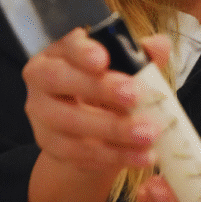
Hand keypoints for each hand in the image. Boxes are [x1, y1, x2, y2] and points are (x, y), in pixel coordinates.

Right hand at [23, 28, 170, 176]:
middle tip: (135, 96)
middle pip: (60, 80)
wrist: (91, 128)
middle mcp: (41, 79)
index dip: (83, 52)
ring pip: (70, 123)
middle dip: (99, 89)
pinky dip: (112, 155)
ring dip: (112, 130)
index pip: (66, 45)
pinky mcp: (49, 145)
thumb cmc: (107, 87)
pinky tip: (140, 156)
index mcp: (59, 51)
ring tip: (148, 135)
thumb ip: (143, 56)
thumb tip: (159, 46)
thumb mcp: (126, 69)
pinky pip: (78, 153)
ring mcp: (41, 114)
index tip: (103, 60)